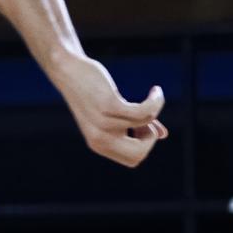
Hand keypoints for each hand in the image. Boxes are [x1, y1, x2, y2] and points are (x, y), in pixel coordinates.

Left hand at [47, 51, 166, 167]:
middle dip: (151, 137)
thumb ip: (137, 125)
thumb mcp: (116, 112)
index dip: (145, 144)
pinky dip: (156, 101)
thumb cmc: (94, 92)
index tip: (143, 125)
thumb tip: (164, 135)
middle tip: (146, 116)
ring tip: (153, 95)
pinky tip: (155, 90)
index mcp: (99, 144)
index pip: (133, 160)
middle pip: (138, 156)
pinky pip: (144, 111)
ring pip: (145, 126)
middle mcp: (99, 138)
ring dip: (155, 109)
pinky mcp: (108, 106)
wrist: (69, 72)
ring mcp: (103, 123)